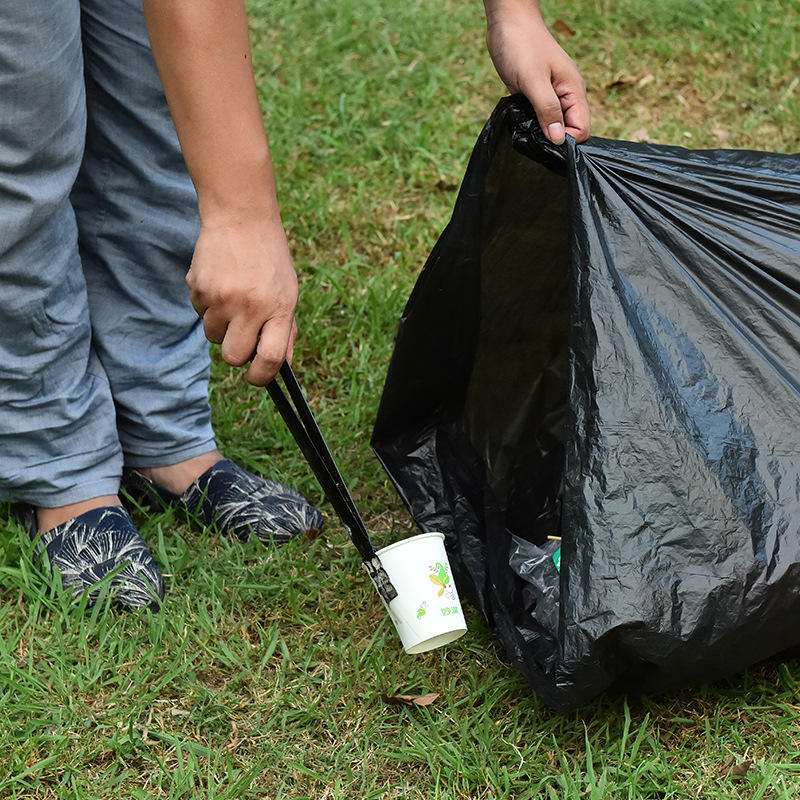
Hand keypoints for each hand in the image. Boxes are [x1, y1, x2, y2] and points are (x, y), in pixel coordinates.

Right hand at [186, 215, 297, 385]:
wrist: (241, 217)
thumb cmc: (269, 259)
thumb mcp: (288, 291)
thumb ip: (285, 329)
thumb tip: (281, 365)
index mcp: (278, 308)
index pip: (269, 359)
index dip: (261, 376)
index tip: (256, 376)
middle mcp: (249, 306)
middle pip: (233, 357)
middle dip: (236, 354)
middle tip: (241, 336)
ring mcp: (220, 297)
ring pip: (213, 337)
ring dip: (221, 326)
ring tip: (232, 298)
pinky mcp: (198, 287)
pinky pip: (200, 313)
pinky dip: (208, 305)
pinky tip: (220, 282)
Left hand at [486, 5, 589, 143]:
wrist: (508, 22)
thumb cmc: (522, 46)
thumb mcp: (534, 81)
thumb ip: (547, 110)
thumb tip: (558, 139)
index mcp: (573, 91)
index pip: (582, 129)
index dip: (566, 140)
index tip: (545, 140)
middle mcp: (565, 95)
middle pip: (568, 130)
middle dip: (553, 138)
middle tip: (532, 135)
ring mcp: (551, 96)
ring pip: (553, 125)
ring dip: (541, 131)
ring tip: (525, 126)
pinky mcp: (536, 96)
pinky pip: (539, 118)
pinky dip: (532, 123)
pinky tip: (520, 120)